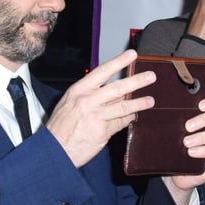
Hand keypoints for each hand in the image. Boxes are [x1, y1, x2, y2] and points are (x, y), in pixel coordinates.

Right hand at [45, 50, 155, 167]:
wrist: (53, 150)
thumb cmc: (61, 126)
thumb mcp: (70, 103)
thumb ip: (90, 95)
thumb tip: (114, 90)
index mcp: (79, 90)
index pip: (102, 71)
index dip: (119, 62)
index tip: (132, 55)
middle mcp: (88, 101)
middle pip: (117, 88)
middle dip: (137, 81)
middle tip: (151, 76)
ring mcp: (96, 116)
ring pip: (123, 106)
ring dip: (139, 103)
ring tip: (150, 101)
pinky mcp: (102, 131)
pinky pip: (120, 122)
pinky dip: (128, 119)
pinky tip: (133, 116)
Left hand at [162, 94, 204, 204]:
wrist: (172, 175)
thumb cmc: (171, 150)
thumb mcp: (169, 132)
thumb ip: (168, 119)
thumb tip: (151, 104)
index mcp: (204, 117)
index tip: (200, 104)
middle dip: (204, 119)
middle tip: (187, 126)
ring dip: (201, 137)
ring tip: (186, 142)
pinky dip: (204, 151)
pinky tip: (192, 153)